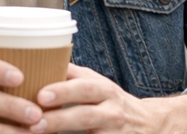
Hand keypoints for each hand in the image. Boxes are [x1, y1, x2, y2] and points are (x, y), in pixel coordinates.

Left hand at [30, 64, 186, 133]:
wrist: (150, 125)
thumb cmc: (112, 103)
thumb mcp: (97, 85)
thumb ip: (72, 76)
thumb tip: (38, 59)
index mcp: (104, 91)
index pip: (85, 86)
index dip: (64, 89)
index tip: (40, 93)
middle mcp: (111, 111)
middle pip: (86, 112)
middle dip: (61, 116)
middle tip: (36, 117)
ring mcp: (114, 131)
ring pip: (90, 131)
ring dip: (64, 130)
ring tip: (38, 131)